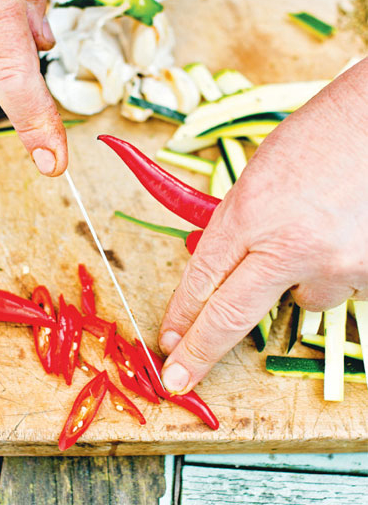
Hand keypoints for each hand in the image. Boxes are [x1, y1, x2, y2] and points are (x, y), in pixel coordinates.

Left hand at [158, 58, 367, 393]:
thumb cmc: (319, 136)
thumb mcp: (261, 177)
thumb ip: (240, 224)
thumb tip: (224, 267)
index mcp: (250, 211)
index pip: (202, 277)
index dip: (181, 314)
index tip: (169, 341)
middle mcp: (289, 245)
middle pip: (230, 314)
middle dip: (200, 350)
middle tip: (178, 378)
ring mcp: (336, 264)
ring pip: (304, 298)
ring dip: (304, 277)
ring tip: (321, 230)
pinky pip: (341, 287)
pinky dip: (339, 268)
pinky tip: (346, 233)